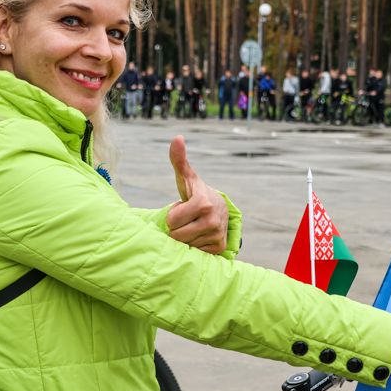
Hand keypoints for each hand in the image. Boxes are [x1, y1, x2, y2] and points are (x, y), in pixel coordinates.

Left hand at [165, 136, 228, 253]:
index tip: (182, 208)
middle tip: (187, 218)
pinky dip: (194, 245)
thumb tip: (177, 137)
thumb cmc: (195, 192)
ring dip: (185, 237)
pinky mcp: (219, 248)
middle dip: (177, 227)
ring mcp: (217, 235)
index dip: (173, 214)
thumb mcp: (186, 177)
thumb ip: (178, 159)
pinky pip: (194, 252)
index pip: (171, 221)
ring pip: (184, 245)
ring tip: (193, 225)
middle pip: (176, 235)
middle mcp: (213, 221)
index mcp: (203, 203)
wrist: (219, 208)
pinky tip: (199, 235)